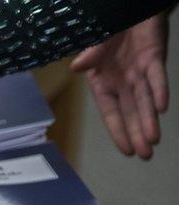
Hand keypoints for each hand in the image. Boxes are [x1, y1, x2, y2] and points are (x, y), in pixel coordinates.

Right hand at [71, 14, 169, 159]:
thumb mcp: (95, 44)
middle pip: (131, 112)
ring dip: (150, 121)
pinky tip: (162, 108)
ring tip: (153, 141)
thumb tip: (76, 67)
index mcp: (103, 83)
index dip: (118, 131)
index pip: (111, 112)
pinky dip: (159, 91)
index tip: (126, 150)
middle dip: (138, 133)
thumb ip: (90, 55)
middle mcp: (122, 82)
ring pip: (146, 101)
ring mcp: (139, 72)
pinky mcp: (155, 58)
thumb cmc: (110, 30)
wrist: (131, 11)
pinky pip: (157, 77)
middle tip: (145, 155)